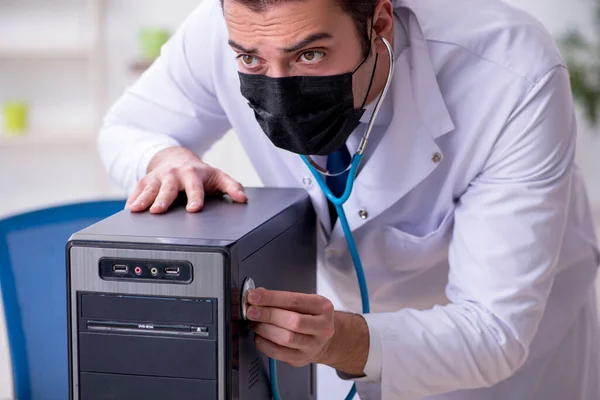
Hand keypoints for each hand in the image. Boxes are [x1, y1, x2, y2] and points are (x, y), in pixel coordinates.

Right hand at [126, 147, 246, 213]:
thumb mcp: (218, 177)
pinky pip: (136, 190)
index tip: (194, 209)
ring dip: (143, 199)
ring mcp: (158, 177)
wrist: (177, 159)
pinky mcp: (145, 181)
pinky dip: (132, 199)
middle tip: (158, 210)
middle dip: (163, 199)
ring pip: (149, 188)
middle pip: (168, 188)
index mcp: (193, 174)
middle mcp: (174, 175)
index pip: (195, 187)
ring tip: (137, 209)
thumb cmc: (199, 174)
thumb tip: (242, 198)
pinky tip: (129, 209)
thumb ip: (231, 187)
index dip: (195, 198)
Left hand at [245, 288, 335, 367]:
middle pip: (293, 321)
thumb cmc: (310, 317)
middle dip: (267, 315)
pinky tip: (258, 336)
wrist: (324, 340)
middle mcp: (322, 327)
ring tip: (254, 323)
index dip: (271, 298)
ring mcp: (313, 345)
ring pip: (286, 339)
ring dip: (264, 329)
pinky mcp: (302, 359)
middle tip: (251, 311)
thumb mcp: (303, 302)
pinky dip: (264, 344)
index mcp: (322, 307)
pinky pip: (279, 353)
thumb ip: (281, 298)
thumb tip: (257, 296)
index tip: (254, 296)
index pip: (294, 301)